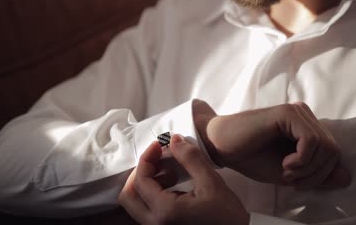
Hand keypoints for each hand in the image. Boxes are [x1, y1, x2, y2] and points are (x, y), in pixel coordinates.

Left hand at [119, 134, 248, 224]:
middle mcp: (155, 224)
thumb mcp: (211, 183)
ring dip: (146, 182)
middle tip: (157, 158)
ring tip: (169, 170)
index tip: (159, 145)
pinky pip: (146, 209)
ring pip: (135, 203)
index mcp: (165, 212)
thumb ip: (190, 159)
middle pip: (128, 196)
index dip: (146, 158)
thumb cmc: (227, 214)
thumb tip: (173, 139)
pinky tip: (173, 182)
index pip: (140, 180)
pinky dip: (152, 192)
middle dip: (140, 172)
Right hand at [193, 99, 350, 190]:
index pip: (333, 154)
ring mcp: (297, 112)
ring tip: (287, 172)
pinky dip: (302, 160)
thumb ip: (317, 175)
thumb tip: (347, 177)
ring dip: (308, 169)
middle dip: (317, 174)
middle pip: (333, 150)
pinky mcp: (287, 113)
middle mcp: (306, 117)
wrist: (223, 147)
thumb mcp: (290, 174)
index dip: (321, 176)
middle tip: (293, 181)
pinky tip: (285, 164)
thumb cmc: (253, 158)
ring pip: (326, 146)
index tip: (298, 184)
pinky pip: (311, 141)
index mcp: (307, 129)